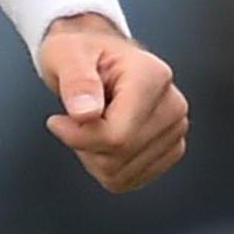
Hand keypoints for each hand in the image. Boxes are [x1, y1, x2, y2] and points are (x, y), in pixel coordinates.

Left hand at [37, 14, 187, 192]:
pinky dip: (107, 167)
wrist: (98, 57)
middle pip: (120, 156)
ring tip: (94, 122)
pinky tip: (105, 137)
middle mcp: (172, 103)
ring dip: (94, 156)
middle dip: (85, 144)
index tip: (58, 120)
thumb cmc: (83, 53)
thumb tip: (86, 112)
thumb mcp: (66, 54)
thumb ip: (75, 81)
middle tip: (78, 115)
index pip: (117, 135)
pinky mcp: (170, 148)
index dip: (79, 136)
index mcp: (152, 75)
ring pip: (122, 173)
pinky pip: (129, 180)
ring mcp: (175, 128)